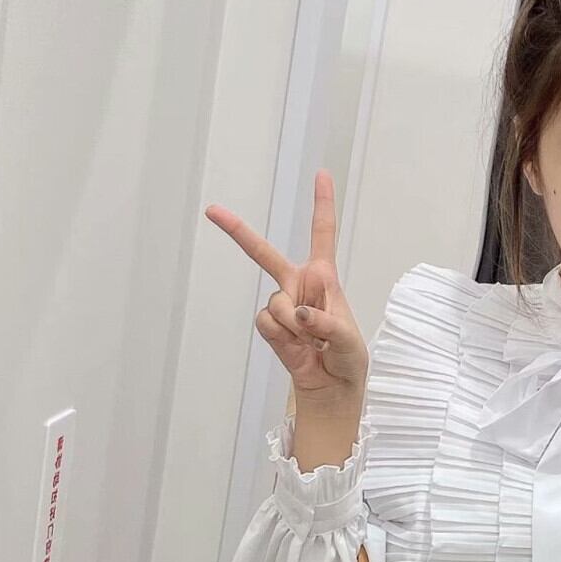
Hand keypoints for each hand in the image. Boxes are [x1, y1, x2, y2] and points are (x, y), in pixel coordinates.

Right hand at [205, 170, 367, 407]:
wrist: (331, 387)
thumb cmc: (347, 358)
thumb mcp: (348, 340)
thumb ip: (326, 323)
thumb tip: (300, 313)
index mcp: (324, 277)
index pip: (323, 234)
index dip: (322, 204)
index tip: (322, 174)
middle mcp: (298, 284)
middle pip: (264, 253)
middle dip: (237, 232)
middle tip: (212, 211)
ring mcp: (282, 304)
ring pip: (276, 302)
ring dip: (295, 324)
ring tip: (312, 341)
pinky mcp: (270, 325)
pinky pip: (267, 322)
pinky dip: (283, 336)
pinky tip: (298, 347)